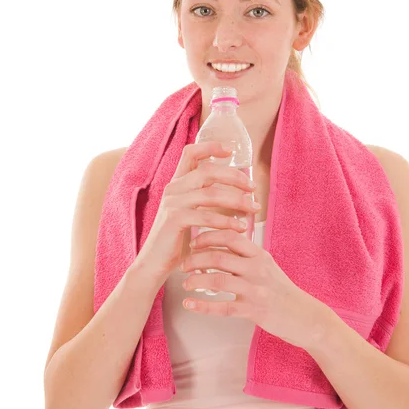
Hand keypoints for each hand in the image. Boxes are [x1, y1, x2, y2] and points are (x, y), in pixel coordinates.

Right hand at [134, 141, 259, 284]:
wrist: (154, 262)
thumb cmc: (177, 239)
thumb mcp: (190, 212)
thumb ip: (204, 198)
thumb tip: (237, 192)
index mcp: (177, 183)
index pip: (190, 153)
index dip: (210, 146)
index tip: (232, 151)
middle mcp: (173, 188)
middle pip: (208, 170)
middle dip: (234, 177)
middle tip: (253, 188)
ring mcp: (173, 203)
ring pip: (211, 193)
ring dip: (237, 200)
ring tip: (253, 209)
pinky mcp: (174, 220)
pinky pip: (206, 216)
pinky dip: (227, 221)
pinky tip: (240, 227)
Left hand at [179, 227, 325, 347]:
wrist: (306, 317)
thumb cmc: (281, 290)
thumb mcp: (267, 266)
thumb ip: (246, 254)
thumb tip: (221, 242)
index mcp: (259, 254)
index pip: (230, 236)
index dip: (208, 236)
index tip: (193, 243)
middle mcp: (257, 269)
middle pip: (219, 257)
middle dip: (195, 259)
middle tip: (183, 265)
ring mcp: (256, 290)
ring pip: (218, 281)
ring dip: (196, 281)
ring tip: (185, 284)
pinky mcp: (254, 311)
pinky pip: (223, 308)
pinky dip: (202, 306)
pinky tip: (189, 304)